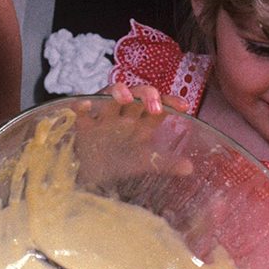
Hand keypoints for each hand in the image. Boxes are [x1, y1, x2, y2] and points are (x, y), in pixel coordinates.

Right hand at [69, 85, 192, 191]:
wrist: (87, 176)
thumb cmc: (116, 164)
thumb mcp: (142, 163)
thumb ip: (165, 164)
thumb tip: (190, 168)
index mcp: (140, 122)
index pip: (158, 105)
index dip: (170, 102)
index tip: (184, 106)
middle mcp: (122, 116)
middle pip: (135, 94)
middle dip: (146, 95)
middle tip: (155, 108)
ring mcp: (101, 118)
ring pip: (109, 95)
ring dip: (118, 92)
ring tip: (126, 98)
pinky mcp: (81, 126)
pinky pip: (79, 110)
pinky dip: (81, 105)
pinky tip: (86, 105)